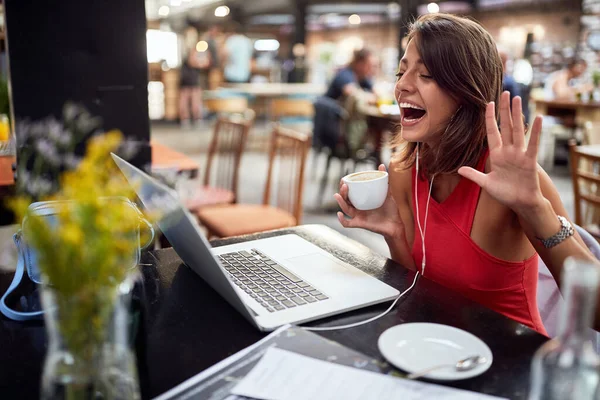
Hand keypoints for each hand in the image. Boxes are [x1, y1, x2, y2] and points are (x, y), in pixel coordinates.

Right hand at [334, 164, 403, 238]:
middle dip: (342, 192)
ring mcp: (358, 216)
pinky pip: (347, 224)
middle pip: (345, 200)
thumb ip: (384, 180)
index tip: (345, 179)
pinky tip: (339, 214)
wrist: (396, 224)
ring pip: (345, 209)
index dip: (344, 187)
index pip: (350, 193)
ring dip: (340, 202)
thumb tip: (381, 165)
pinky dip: (342, 220)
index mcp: (362, 201)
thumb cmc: (391, 210)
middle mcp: (358, 209)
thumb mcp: (388, 192)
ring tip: (338, 194)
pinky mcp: (360, 224)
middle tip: (344, 185)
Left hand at [458, 91, 544, 212]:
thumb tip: (459, 169)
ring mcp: (519, 155)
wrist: (520, 204)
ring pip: (518, 130)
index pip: (492, 132)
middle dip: (505, 110)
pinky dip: (535, 132)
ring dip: (517, 114)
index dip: (490, 118)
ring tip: (517, 99)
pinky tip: (538, 118)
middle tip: (506, 92)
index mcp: (497, 155)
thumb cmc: (505, 194)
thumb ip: (474, 175)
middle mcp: (509, 151)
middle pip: (506, 126)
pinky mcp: (529, 161)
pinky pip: (533, 144)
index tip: (489, 103)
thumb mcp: (486, 183)